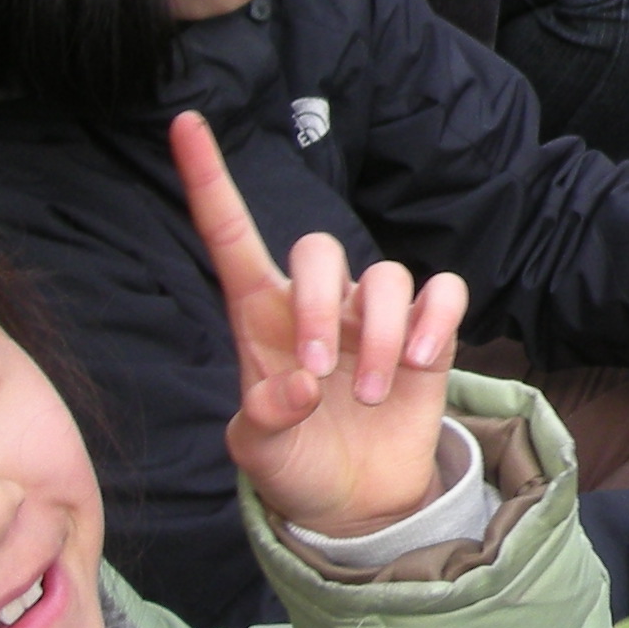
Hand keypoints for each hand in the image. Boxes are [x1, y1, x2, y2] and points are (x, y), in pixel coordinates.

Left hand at [172, 110, 467, 540]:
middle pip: (320, 249)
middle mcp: (321, 304)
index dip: (208, 180)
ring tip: (370, 395)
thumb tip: (301, 383)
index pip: (231, 235)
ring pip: (388, 275)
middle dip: (321, 305)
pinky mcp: (430, 332)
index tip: (184, 124)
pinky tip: (422, 363)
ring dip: (383, 337)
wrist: (359, 504)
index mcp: (260, 318)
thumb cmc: (296, 465)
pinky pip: (444, 290)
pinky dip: (436, 321)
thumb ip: (263, 421)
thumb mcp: (259, 456)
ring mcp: (377, 315)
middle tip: (321, 370)